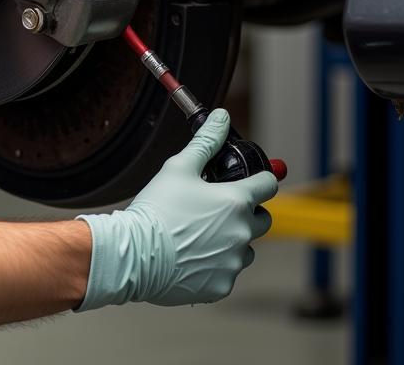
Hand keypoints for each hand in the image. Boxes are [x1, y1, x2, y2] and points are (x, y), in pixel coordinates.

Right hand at [75, 108, 276, 309]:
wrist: (135, 254)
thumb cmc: (157, 209)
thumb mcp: (179, 167)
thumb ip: (205, 141)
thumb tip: (221, 117)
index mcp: (236, 201)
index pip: (267, 185)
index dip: (261, 179)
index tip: (253, 180)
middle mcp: (242, 232)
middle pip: (262, 219)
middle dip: (246, 212)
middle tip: (216, 209)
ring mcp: (234, 262)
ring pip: (245, 247)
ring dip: (231, 240)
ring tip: (198, 234)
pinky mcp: (222, 285)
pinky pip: (227, 271)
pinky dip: (215, 263)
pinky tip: (190, 255)